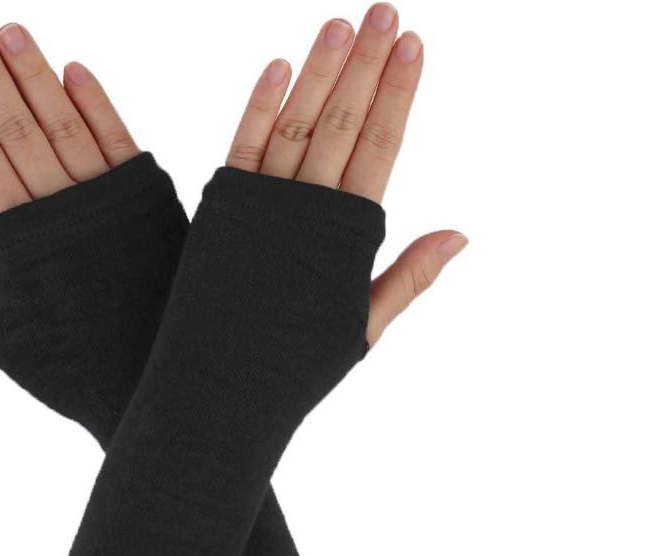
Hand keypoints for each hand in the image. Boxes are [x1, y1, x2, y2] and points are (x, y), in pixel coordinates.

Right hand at [0, 16, 140, 354]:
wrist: (156, 384)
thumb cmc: (75, 370)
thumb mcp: (5, 346)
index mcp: (23, 243)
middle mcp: (63, 214)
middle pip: (16, 129)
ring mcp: (108, 205)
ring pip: (63, 127)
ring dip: (36, 75)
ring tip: (9, 30)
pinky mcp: (150, 204)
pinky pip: (120, 144)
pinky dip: (97, 106)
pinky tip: (75, 69)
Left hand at [226, 4, 465, 346]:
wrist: (220, 394)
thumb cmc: (295, 368)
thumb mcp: (361, 329)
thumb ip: (407, 277)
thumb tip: (460, 234)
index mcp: (347, 238)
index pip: (381, 148)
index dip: (399, 95)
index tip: (415, 44)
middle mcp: (305, 214)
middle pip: (344, 124)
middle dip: (367, 65)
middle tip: (387, 12)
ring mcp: (259, 210)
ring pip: (296, 126)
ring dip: (319, 73)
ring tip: (342, 24)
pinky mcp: (218, 214)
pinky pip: (242, 151)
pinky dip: (258, 108)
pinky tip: (278, 67)